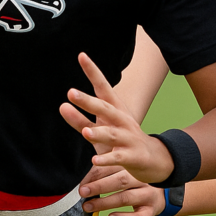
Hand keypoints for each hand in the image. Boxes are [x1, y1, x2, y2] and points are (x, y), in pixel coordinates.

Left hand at [60, 52, 173, 182]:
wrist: (154, 159)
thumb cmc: (121, 141)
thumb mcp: (100, 129)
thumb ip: (80, 120)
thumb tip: (62, 105)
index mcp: (114, 109)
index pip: (102, 87)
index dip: (92, 71)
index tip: (81, 55)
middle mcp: (122, 120)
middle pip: (105, 108)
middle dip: (88, 101)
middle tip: (71, 93)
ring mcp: (128, 138)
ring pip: (112, 133)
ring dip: (98, 132)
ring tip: (86, 132)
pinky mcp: (132, 156)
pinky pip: (118, 157)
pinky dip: (107, 159)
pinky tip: (95, 160)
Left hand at [80, 164, 165, 215]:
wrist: (165, 192)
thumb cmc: (136, 181)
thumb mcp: (125, 170)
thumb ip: (106, 169)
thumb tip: (83, 176)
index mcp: (133, 166)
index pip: (112, 168)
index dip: (95, 174)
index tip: (80, 182)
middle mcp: (141, 179)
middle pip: (120, 181)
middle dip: (99, 186)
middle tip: (82, 192)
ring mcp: (148, 195)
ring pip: (126, 198)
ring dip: (105, 203)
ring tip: (88, 207)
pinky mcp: (151, 210)